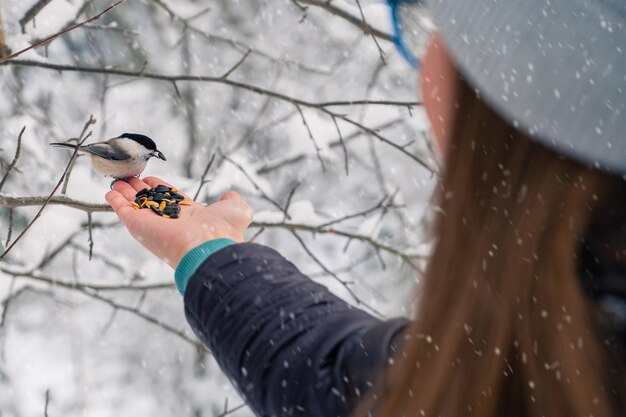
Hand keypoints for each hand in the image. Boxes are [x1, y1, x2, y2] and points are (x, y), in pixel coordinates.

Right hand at [105, 176, 252, 268]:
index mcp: (190, 216)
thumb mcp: (237, 209)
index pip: (171, 199)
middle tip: (129, 177)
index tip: (151, 179)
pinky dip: (116, 202)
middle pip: (150, 201)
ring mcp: (154, 224)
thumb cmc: (223, 229)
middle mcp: (170, 221)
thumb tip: (229, 196)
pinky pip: (124, 212)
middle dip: (140, 190)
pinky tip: (109, 192)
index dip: (160, 187)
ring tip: (117, 180)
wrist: (208, 247)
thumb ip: (232, 200)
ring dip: (125, 193)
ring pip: (136, 205)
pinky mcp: (139, 227)